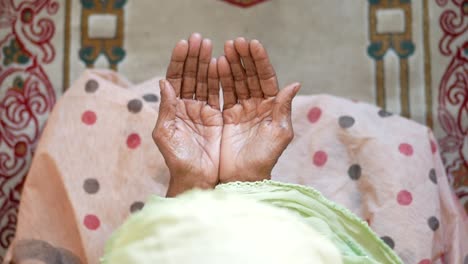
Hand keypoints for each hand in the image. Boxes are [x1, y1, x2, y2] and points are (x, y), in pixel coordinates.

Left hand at [153, 33, 222, 196]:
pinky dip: (219, 79)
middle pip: (190, 75)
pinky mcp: (216, 117)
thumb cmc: (178, 159)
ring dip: (206, 63)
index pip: (175, 79)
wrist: (196, 178)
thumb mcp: (166, 134)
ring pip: (204, 81)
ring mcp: (201, 111)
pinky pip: (218, 93)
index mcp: (172, 109)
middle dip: (194, 57)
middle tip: (199, 38)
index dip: (178, 61)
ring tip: (210, 45)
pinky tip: (221, 64)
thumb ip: (166, 108)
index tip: (184, 44)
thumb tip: (163, 82)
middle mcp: (186, 106)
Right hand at [218, 38, 299, 182]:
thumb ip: (283, 108)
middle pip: (250, 76)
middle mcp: (258, 105)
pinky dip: (220, 79)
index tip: (253, 44)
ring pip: (236, 81)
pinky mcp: (227, 116)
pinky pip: (224, 93)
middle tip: (235, 42)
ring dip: (232, 64)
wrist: (244, 176)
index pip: (266, 78)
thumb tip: (295, 84)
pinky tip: (216, 65)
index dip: (260, 61)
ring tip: (225, 48)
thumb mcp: (279, 134)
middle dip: (244, 58)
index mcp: (272, 107)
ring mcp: (242, 109)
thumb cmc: (265, 158)